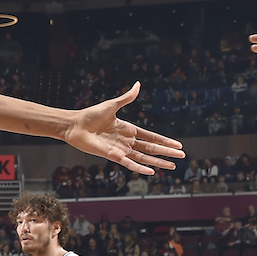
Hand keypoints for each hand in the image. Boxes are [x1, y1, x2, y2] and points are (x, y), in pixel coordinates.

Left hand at [63, 83, 183, 174]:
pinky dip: (140, 167)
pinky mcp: (112, 155)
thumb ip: (127, 98)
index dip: (164, 140)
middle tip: (182, 155)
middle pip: (151, 148)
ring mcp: (120, 149)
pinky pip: (129, 163)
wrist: (75, 125)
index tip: (178, 144)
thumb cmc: (91, 114)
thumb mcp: (112, 105)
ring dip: (158, 162)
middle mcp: (126, 141)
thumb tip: (138, 84)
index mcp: (128, 129)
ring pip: (144, 157)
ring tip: (172, 166)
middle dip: (167, 152)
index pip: (151, 136)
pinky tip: (151, 171)